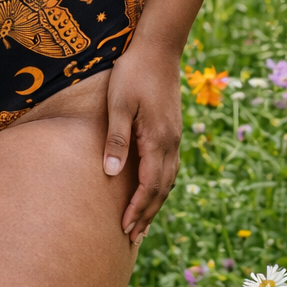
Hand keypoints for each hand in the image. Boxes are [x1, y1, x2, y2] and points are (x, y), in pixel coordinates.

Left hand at [101, 42, 181, 243]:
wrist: (159, 48)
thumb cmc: (133, 73)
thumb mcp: (118, 104)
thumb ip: (117, 139)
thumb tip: (112, 175)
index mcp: (158, 139)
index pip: (150, 185)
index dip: (138, 209)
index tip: (125, 229)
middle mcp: (171, 142)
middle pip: (162, 189)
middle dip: (147, 214)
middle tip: (133, 238)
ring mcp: (174, 136)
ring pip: (169, 180)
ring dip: (156, 203)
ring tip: (142, 223)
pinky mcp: (171, 129)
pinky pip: (169, 166)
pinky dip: (161, 185)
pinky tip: (153, 190)